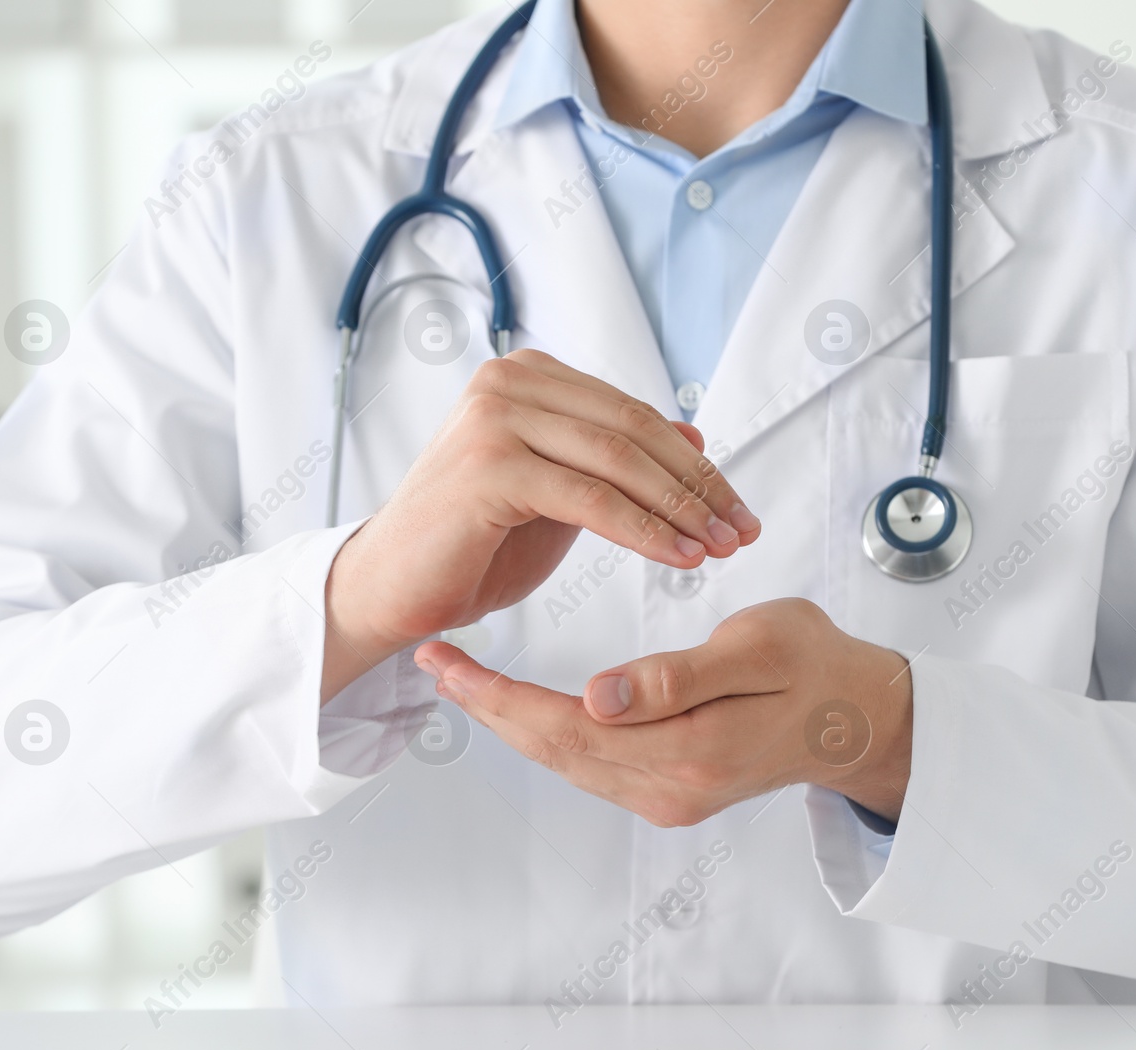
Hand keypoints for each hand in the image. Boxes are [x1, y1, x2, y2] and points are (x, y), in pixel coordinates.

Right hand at [322, 350, 760, 701]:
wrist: (393, 588)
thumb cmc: (474, 545)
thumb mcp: (563, 495)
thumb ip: (617, 461)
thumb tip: (694, 435)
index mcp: (528, 375)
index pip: (634, 414)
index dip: (695, 464)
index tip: (738, 509)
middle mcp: (508, 381)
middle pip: (634, 430)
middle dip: (700, 485)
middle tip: (742, 530)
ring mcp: (495, 417)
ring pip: (619, 461)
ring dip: (681, 509)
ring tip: (720, 548)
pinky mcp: (489, 466)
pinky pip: (590, 499)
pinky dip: (644, 530)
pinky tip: (679, 557)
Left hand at [413, 599, 913, 825]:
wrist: (861, 718)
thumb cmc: (817, 669)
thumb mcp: (758, 651)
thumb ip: (677, 676)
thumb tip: (598, 696)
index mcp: (690, 752)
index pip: (568, 726)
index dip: (500, 695)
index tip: (449, 662)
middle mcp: (671, 789)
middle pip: (555, 750)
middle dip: (488, 708)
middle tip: (434, 662)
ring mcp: (670, 797)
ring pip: (568, 760)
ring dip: (511, 721)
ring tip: (463, 678)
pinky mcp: (671, 790)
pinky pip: (592, 764)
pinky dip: (549, 733)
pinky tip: (524, 707)